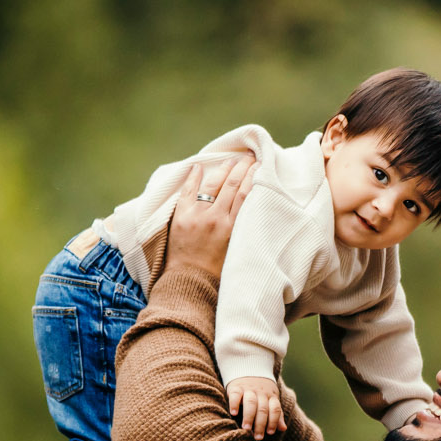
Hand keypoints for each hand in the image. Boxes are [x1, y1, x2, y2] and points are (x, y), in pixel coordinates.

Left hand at [166, 155, 255, 278]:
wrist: (189, 284)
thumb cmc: (217, 273)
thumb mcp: (237, 251)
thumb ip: (243, 230)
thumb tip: (253, 210)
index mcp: (232, 229)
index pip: (245, 194)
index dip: (253, 176)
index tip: (259, 165)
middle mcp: (215, 219)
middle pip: (231, 184)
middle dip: (241, 167)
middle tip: (248, 157)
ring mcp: (196, 216)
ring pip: (212, 185)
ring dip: (222, 169)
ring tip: (230, 160)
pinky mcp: (180, 217)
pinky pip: (188, 191)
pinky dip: (193, 177)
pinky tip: (199, 167)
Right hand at [226, 376, 286, 439]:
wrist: (248, 368)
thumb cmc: (261, 390)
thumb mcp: (271, 399)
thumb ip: (276, 414)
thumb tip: (283, 429)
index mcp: (271, 396)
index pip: (275, 409)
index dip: (274, 421)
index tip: (270, 432)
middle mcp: (261, 393)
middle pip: (263, 409)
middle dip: (261, 424)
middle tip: (258, 437)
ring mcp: (248, 389)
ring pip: (251, 403)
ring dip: (249, 416)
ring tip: (246, 428)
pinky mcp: (236, 387)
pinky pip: (236, 395)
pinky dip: (235, 404)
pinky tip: (233, 413)